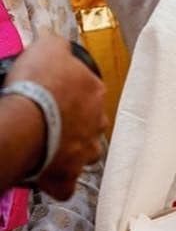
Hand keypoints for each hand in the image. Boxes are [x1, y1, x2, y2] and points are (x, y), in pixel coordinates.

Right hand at [7, 34, 106, 199]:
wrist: (23, 123)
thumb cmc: (36, 85)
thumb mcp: (48, 47)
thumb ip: (58, 46)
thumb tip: (60, 46)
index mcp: (94, 92)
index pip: (90, 90)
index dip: (72, 92)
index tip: (55, 94)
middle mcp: (96, 123)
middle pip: (92, 123)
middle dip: (76, 123)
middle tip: (52, 121)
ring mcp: (84, 152)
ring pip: (85, 154)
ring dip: (71, 151)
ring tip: (50, 147)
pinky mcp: (67, 177)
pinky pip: (64, 184)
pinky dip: (55, 182)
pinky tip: (43, 175)